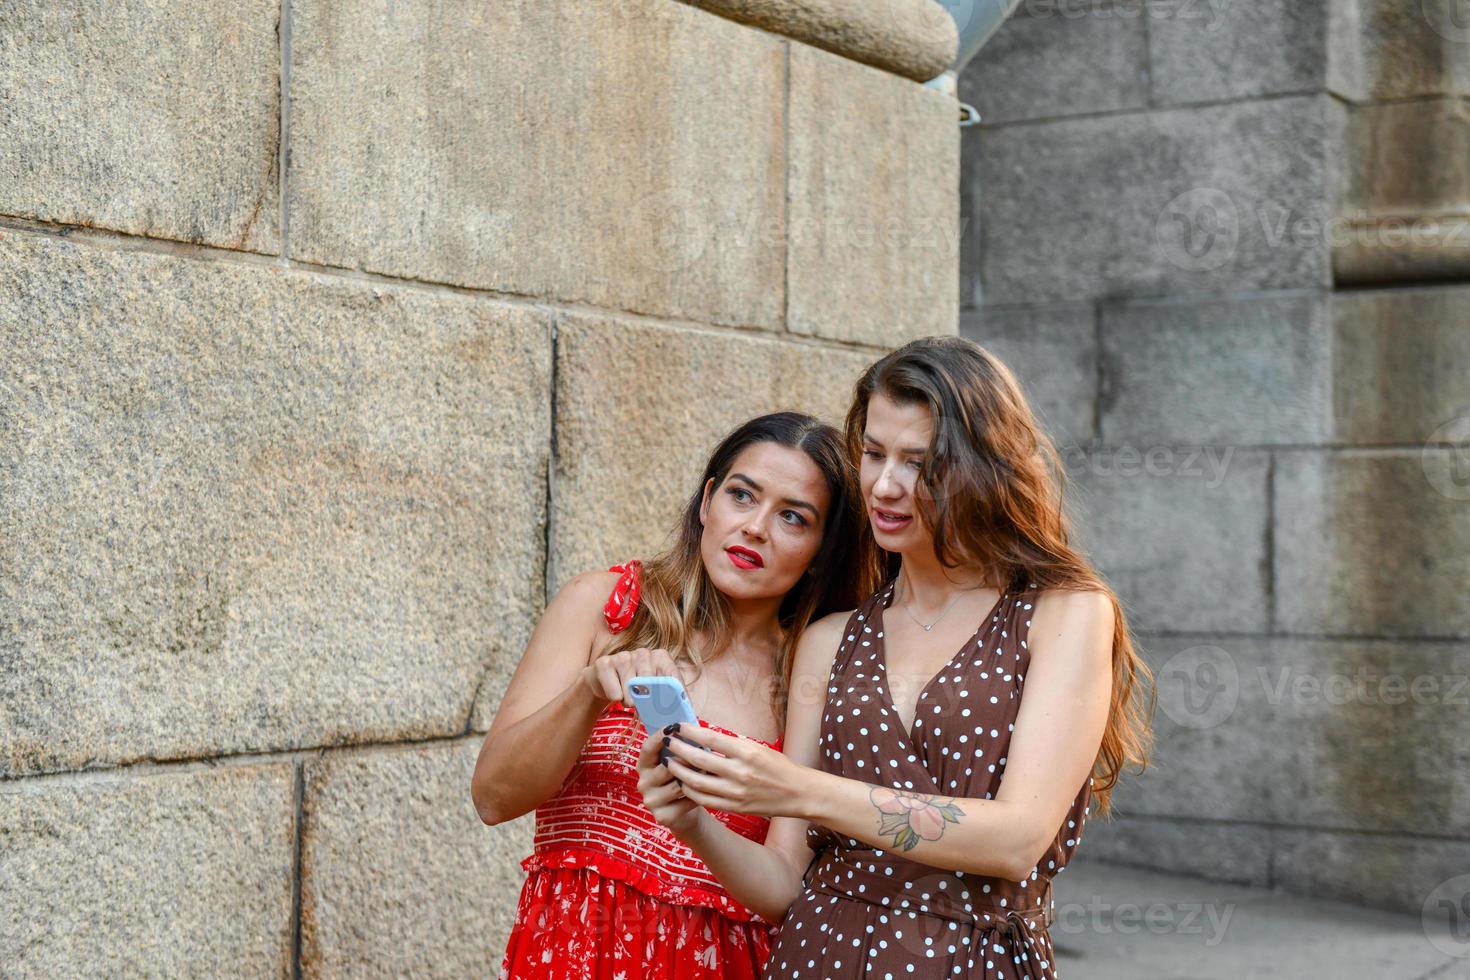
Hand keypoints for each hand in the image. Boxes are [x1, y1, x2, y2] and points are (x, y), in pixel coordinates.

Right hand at [579, 647, 681, 708]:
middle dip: (648, 699)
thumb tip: (687, 715)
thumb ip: (671, 698)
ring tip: (628, 700)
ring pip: (630, 686)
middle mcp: (643, 653)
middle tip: (644, 708)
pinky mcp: (604, 664)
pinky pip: (614, 690)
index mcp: (660, 657)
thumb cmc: (635, 689)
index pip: (671, 674)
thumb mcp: (655, 692)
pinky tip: (615, 694)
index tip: (672, 709)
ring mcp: (622, 656)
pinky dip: (615, 697)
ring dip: (630, 700)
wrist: (605, 683)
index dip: (673, 693)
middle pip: (650, 680)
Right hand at [636, 731, 704, 838]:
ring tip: (709, 773)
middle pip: (667, 767)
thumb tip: (690, 728)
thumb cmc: (681, 781)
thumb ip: (678, 748)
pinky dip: (699, 796)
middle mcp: (643, 783)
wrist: (684, 814)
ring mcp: (651, 801)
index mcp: (643, 766)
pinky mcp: (662, 816)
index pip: (647, 748)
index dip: (659, 737)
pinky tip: (706, 793)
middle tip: (705, 754)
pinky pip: (686, 801)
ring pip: (679, 785)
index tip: (674, 727)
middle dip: (687, 760)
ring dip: (696, 778)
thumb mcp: (676, 763)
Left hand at [660, 723, 808, 818]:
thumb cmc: (778, 766)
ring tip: (669, 763)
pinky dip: (691, 791)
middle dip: (678, 750)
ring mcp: (736, 792)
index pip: (710, 738)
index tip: (677, 727)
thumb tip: (704, 738)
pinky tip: (684, 783)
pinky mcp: (735, 807)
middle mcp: (740, 772)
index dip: (690, 732)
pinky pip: (705, 800)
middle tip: (667, 743)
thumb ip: (732, 745)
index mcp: (747, 752)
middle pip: (699, 760)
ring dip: (679, 772)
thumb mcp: (757, 748)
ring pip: (697, 782)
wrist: (797, 792)